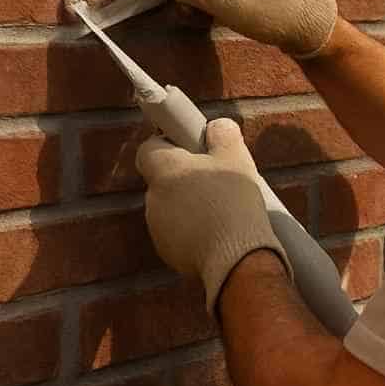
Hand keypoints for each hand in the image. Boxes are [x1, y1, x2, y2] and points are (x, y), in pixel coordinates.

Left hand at [136, 118, 293, 313]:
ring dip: (188, 206)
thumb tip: (217, 126)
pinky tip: (218, 233)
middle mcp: (153, 199)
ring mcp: (157, 229)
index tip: (189, 148)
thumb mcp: (236, 159)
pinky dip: (192, 231)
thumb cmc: (233, 203)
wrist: (236, 259)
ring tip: (221, 210)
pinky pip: (177, 234)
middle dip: (184, 179)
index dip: (166, 145)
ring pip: (170, 208)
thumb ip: (223, 135)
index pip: (148, 149)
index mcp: (165, 171)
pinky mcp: (167, 253)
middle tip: (214, 180)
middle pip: (162, 180)